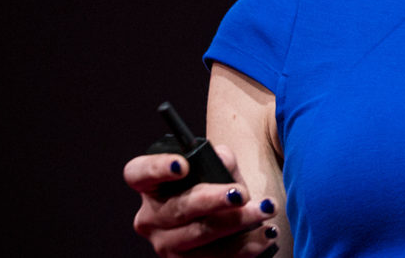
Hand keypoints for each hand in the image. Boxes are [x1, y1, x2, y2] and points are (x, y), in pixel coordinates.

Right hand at [125, 146, 280, 256]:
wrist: (226, 225)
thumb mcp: (218, 172)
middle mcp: (151, 218)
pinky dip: (246, 246)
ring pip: (199, 235)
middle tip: (241, 194)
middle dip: (214, 200)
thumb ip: (221, 161)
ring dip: (237, 223)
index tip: (183, 164)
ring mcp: (166, 246)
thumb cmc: (216, 190)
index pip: (138, 173)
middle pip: (178, 208)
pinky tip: (266, 235)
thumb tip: (223, 159)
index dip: (156, 168)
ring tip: (266, 210)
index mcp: (150, 187)